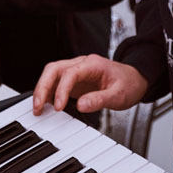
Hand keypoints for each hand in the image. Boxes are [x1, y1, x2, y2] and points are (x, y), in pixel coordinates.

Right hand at [32, 54, 147, 115]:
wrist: (134, 79)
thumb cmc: (128, 84)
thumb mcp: (119, 95)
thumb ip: (100, 100)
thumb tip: (81, 106)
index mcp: (92, 64)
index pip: (70, 73)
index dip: (61, 90)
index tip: (59, 107)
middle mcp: (81, 64)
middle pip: (54, 69)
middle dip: (42, 87)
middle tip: (38, 107)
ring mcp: (76, 70)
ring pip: (52, 74)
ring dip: (42, 89)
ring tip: (38, 108)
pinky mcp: (74, 79)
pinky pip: (56, 82)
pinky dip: (48, 92)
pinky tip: (46, 105)